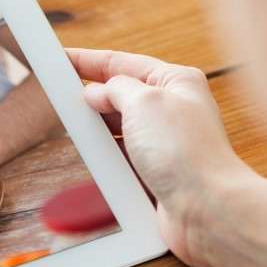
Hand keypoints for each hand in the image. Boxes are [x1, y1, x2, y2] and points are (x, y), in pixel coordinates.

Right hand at [67, 48, 255, 263]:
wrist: (205, 208)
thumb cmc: (186, 152)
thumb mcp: (143, 102)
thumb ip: (115, 90)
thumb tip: (96, 92)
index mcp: (176, 82)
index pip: (123, 63)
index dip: (89, 60)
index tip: (63, 59)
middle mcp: (173, 111)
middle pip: (121, 97)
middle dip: (93, 98)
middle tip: (61, 96)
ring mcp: (164, 145)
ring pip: (119, 131)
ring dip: (99, 132)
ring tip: (75, 130)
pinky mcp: (157, 174)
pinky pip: (122, 161)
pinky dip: (107, 160)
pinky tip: (94, 160)